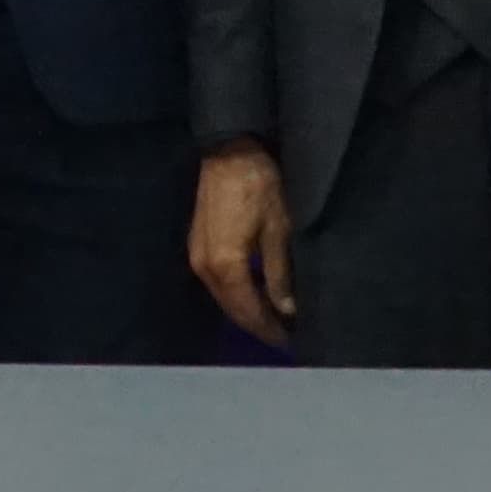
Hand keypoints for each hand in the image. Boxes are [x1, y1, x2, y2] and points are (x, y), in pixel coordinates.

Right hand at [189, 143, 296, 351]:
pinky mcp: (197, 246)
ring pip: (223, 297)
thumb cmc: (260, 186)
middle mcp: (204, 268)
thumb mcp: (279, 229)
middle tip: (286, 336)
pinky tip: (253, 296)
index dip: (271, 329)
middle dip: (258, 325)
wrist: (230, 150)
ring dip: (246, 312)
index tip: (294, 341)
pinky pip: (217, 283)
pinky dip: (235, 295)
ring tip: (273, 320)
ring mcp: (197, 257)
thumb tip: (288, 310)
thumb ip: (280, 274)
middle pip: (232, 309)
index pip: (249, 311)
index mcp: (226, 266)